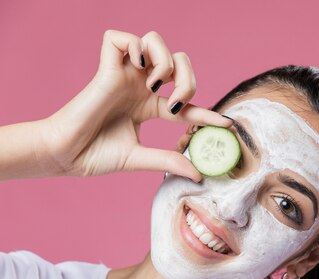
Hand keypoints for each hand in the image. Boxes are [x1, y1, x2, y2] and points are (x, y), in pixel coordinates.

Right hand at [43, 30, 230, 180]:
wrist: (66, 156)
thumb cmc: (96, 156)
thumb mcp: (140, 159)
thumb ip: (168, 160)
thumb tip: (199, 174)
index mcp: (149, 107)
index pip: (186, 103)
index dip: (208, 113)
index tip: (227, 125)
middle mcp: (140, 87)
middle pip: (178, 62)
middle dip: (188, 78)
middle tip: (178, 101)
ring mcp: (124, 76)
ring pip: (154, 41)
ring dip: (164, 60)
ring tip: (156, 86)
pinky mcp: (105, 68)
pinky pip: (121, 38)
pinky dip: (135, 46)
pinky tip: (137, 68)